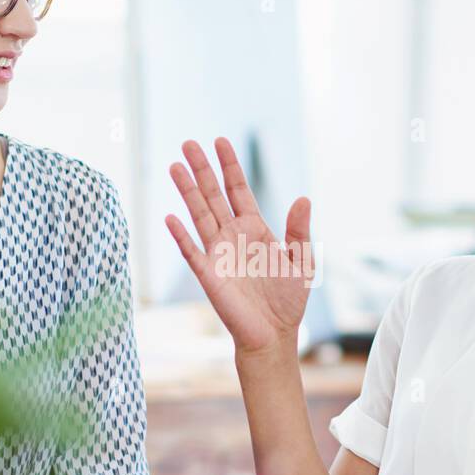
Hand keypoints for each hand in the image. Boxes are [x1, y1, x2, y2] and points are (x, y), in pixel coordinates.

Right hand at [165, 139, 312, 354]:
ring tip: (175, 166)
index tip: (220, 140)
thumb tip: (303, 197)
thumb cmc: (288, 299)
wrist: (274, 334)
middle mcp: (232, 235)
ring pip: (199, 215)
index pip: (238, 190)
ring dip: (187, 192)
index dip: (229, 166)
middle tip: (188, 143)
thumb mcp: (302, 260)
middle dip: (202, 169)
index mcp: (255, 228)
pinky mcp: (208, 274)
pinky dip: (181, 235)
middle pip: (213, 195)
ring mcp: (218, 253)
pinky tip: (171, 217)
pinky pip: (191, 251)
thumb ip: (299, 230)